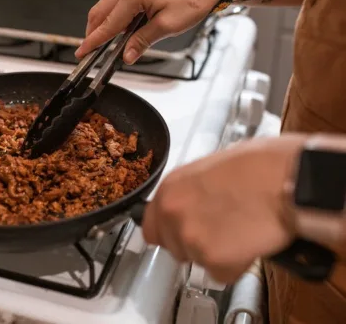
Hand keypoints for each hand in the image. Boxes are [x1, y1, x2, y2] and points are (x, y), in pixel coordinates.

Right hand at [75, 0, 219, 63]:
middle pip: (100, 10)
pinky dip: (114, 10)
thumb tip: (126, 55)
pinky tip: (119, 23)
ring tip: (105, 39)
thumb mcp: (166, 27)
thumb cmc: (193, 1)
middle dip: (93, 31)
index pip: (108, 23)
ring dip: (104, 21)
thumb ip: (141, 41)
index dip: (94, 40)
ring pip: (106, 2)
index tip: (82, 52)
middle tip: (90, 49)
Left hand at [142, 135, 306, 282]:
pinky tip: (249, 242)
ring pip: (198, 260)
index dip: (170, 232)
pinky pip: (222, 273)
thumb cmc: (260, 165)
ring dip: (218, 253)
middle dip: (197, 243)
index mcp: (170, 188)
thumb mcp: (212, 167)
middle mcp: (173, 213)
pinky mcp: (213, 259)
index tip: (181, 233)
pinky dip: (236, 265)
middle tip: (223, 229)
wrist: (288, 178)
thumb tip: (195, 201)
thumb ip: (193, 190)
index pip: (151, 226)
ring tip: (241, 230)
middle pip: (175, 247)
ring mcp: (191, 238)